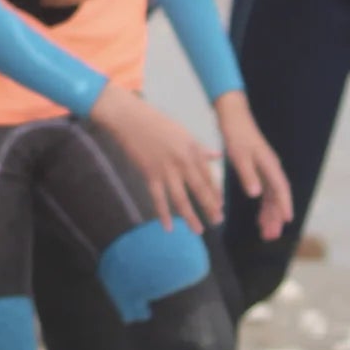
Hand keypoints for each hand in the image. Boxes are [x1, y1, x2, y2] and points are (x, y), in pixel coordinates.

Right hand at [88, 84, 221, 230]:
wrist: (129, 118)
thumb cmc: (155, 122)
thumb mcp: (182, 132)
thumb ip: (200, 148)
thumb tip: (217, 155)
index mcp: (193, 149)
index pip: (208, 176)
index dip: (215, 192)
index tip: (220, 206)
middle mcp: (183, 161)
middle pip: (200, 189)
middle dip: (210, 207)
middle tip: (217, 222)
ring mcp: (166, 169)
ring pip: (181, 198)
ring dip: (191, 217)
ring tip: (198, 231)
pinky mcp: (150, 174)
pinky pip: (158, 199)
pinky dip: (163, 214)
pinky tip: (168, 228)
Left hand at [215, 92, 292, 241]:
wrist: (233, 117)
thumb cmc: (236, 134)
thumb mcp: (238, 155)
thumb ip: (248, 175)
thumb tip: (256, 195)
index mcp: (269, 165)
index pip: (281, 189)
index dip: (284, 206)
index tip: (287, 221)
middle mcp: (272, 168)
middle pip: (278, 196)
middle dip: (276, 216)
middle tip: (271, 236)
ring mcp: (267, 169)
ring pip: (272, 196)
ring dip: (270, 214)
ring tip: (266, 232)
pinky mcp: (260, 169)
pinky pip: (265, 191)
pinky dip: (263, 205)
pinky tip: (260, 217)